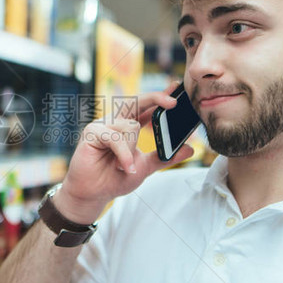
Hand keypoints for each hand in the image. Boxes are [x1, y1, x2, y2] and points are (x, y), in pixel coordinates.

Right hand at [54, 82, 194, 224]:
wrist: (93, 194)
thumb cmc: (114, 179)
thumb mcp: (145, 167)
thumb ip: (164, 157)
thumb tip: (190, 149)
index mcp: (128, 125)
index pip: (146, 107)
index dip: (160, 97)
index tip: (176, 88)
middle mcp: (115, 121)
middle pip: (137, 101)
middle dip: (156, 98)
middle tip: (173, 102)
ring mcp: (103, 125)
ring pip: (130, 126)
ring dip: (132, 150)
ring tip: (127, 168)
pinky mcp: (92, 132)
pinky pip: (116, 137)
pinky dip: (124, 154)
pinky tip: (125, 167)